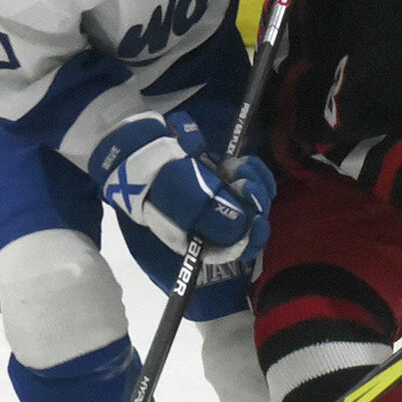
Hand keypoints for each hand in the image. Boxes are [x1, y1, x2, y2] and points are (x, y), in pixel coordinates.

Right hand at [91, 111, 274, 263]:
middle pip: (248, 224)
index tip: (258, 220)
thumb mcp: (184, 202)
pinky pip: (250, 181)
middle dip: (255, 204)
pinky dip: (253, 171)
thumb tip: (244, 228)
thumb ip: (213, 217)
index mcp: (199, 240)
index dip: (250, 239)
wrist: (143, 153)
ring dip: (256, 184)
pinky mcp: (223, 180)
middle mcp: (212, 224)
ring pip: (254, 201)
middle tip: (247, 184)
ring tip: (241, 168)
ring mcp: (220, 201)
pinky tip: (244, 162)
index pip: (232, 249)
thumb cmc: (160, 181)